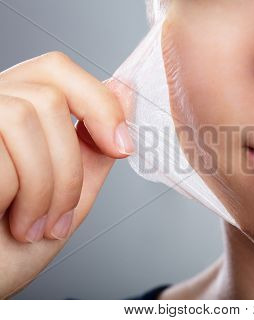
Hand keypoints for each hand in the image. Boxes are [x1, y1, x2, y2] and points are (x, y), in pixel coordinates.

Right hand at [0, 52, 133, 297]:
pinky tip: (17, 224)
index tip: (122, 147)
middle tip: (66, 210)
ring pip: (27, 118)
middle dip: (72, 163)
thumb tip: (124, 90)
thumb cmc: (15, 246)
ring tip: (39, 224)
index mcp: (12, 112)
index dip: (98, 102)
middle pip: (49, 95)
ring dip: (50, 186)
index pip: (57, 69)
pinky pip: (5, 154)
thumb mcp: (71, 189)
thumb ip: (94, 143)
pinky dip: (26, 198)